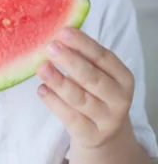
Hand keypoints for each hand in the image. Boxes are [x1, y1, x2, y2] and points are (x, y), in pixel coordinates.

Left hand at [36, 28, 134, 151]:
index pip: (103, 57)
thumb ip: (82, 56)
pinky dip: (54, 102)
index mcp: (123, 77)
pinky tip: (42, 89)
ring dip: (58, 81)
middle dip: (70, 61)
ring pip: (79, 98)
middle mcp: (119, 99)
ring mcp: (106, 120)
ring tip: (42, 67)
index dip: (83, 44)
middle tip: (50, 47)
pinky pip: (70, 117)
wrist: (105, 132)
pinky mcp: (91, 135)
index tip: (63, 31)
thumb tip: (57, 35)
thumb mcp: (97, 72)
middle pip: (92, 77)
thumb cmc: (96, 90)